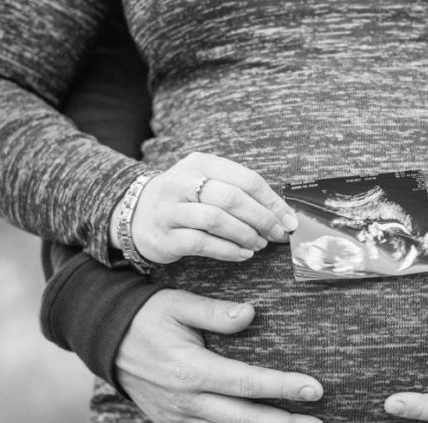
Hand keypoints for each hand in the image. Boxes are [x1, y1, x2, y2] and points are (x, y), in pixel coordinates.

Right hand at [110, 152, 298, 263]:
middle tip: (278, 235)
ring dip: (245, 235)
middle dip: (262, 219)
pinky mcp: (165, 235)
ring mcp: (171, 209)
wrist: (137, 215)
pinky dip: (228, 250)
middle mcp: (182, 181)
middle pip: (232, 199)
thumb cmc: (186, 201)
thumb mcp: (209, 184)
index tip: (290, 221)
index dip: (273, 202)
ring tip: (259, 244)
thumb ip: (242, 194)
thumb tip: (283, 215)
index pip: (246, 179)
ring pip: (216, 220)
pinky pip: (202, 243)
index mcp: (201, 162)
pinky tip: (243, 254)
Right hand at [116, 289, 327, 422]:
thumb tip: (250, 313)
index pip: (248, 383)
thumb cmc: (145, 316)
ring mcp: (178, 417)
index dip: (284, 388)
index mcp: (192, 369)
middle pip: (244, 421)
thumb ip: (215, 312)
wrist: (103, 338)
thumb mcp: (177, 304)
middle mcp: (187, 400)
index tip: (317, 390)